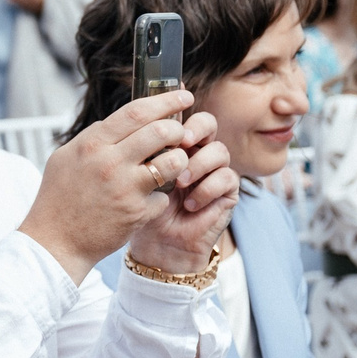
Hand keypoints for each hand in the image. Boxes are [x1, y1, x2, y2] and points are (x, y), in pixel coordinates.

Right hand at [20, 90, 225, 280]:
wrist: (55, 241)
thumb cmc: (58, 198)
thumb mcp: (65, 158)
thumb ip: (93, 138)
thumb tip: (121, 123)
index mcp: (92, 144)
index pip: (137, 112)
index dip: (166, 100)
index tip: (184, 96)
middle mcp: (109, 162)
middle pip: (162, 132)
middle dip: (180, 129)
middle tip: (182, 134)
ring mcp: (125, 188)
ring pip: (173, 162)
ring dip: (178, 161)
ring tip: (170, 166)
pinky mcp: (137, 213)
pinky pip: (165, 195)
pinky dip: (160, 196)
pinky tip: (147, 201)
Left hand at [123, 108, 240, 275]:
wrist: (156, 245)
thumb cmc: (140, 208)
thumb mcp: (131, 175)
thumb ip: (135, 150)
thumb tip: (129, 123)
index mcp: (172, 143)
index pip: (180, 115)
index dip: (177, 112)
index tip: (164, 119)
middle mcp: (196, 152)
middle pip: (208, 123)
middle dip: (197, 129)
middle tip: (182, 142)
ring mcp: (213, 171)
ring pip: (219, 150)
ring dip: (198, 164)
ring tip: (178, 182)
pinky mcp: (227, 192)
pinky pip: (226, 178)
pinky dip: (207, 189)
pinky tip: (189, 204)